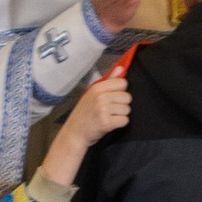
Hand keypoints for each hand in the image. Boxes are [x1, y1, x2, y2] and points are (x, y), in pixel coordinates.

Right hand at [42, 64, 131, 188]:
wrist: (74, 133)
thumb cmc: (84, 113)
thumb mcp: (92, 94)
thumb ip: (109, 81)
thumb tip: (121, 68)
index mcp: (97, 87)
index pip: (123, 82)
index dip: (121, 91)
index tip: (113, 97)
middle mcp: (100, 97)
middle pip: (127, 97)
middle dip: (122, 105)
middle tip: (110, 110)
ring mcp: (103, 110)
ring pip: (127, 109)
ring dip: (121, 115)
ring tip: (109, 117)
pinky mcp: (106, 123)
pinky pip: (125, 120)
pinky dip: (120, 124)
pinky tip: (110, 124)